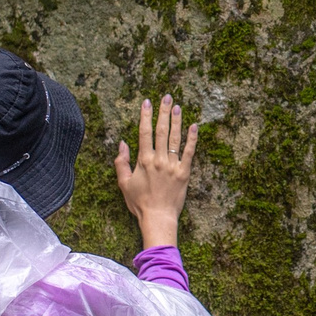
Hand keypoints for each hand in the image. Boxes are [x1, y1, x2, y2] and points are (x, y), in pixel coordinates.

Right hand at [115, 94, 198, 249]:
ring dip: (177, 121)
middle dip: (163, 112)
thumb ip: (121, 162)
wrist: (158, 217)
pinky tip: (194, 126)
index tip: (146, 102)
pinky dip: (192, 139)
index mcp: (144, 160)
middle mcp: (159, 160)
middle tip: (166, 97)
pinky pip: (189, 152)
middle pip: (162, 131)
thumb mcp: (124, 183)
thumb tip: (122, 143)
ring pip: (175, 138)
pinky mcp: (185, 173)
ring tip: (178, 107)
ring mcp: (173, 166)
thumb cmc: (139, 202)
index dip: (145, 115)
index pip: (144, 132)